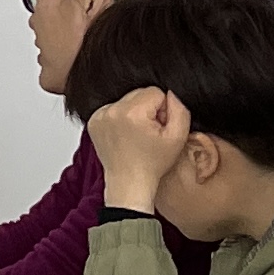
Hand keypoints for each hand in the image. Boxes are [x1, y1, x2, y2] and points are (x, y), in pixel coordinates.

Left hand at [87, 86, 195, 207]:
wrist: (129, 182)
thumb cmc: (153, 164)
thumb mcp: (178, 137)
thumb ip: (179, 109)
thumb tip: (171, 92)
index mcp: (132, 112)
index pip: (155, 91)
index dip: (162, 110)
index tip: (158, 127)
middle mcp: (112, 111)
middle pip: (139, 93)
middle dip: (148, 109)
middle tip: (148, 132)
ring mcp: (100, 116)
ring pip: (126, 100)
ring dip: (134, 113)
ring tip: (136, 135)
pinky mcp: (93, 121)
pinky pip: (113, 108)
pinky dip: (121, 118)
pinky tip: (125, 135)